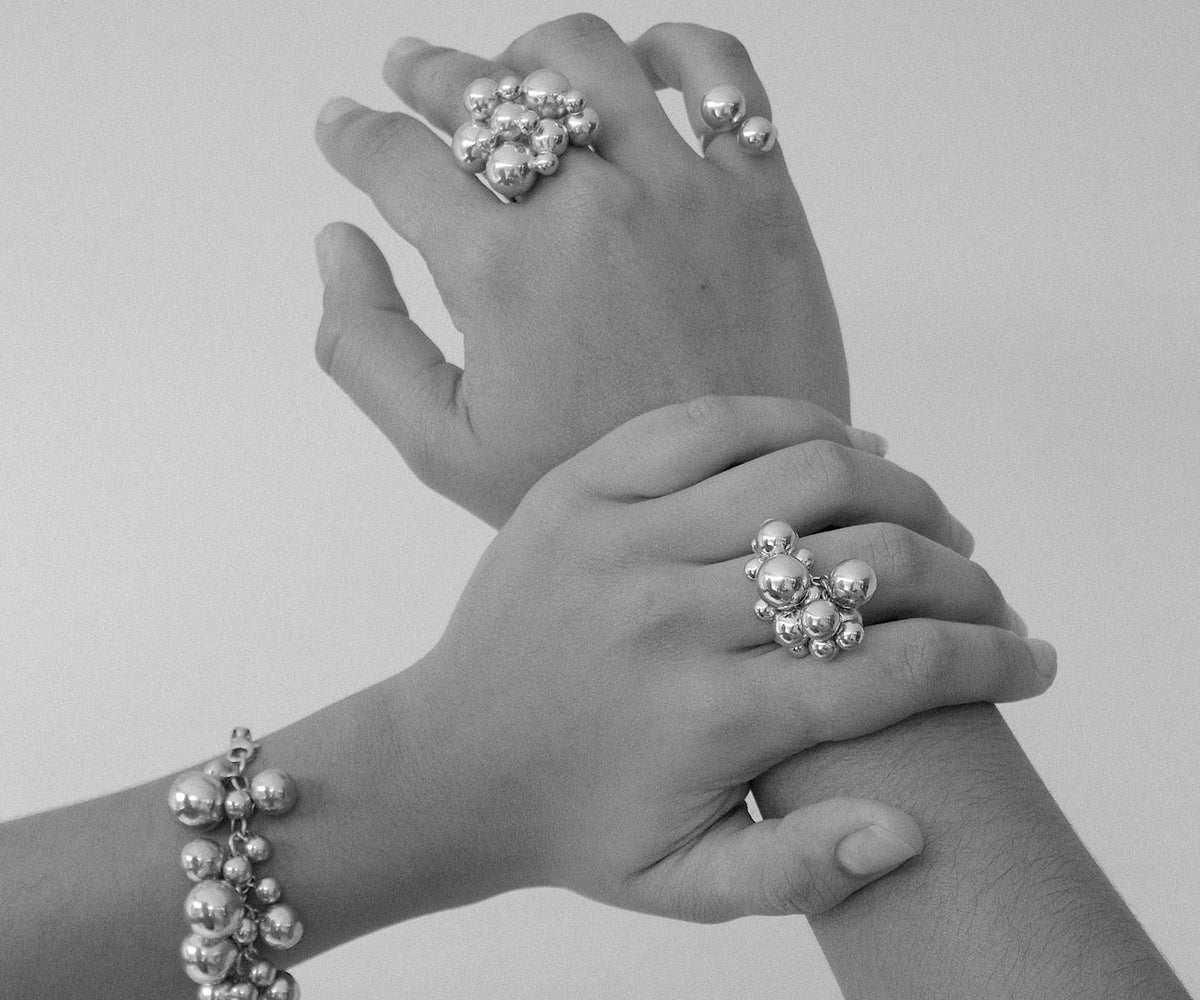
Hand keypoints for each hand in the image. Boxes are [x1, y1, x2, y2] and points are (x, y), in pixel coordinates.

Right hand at [315, 17, 852, 525]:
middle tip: (411, 73)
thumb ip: (366, 347)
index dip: (356, 134)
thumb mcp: (447, 450)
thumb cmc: (589, 488)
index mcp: (501, 271)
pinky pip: (722, 78)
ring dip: (533, 54)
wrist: (737, 513)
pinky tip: (645, 69)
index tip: (344, 126)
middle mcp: (587, 208)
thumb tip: (335, 243)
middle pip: (486, 94)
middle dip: (430, 76)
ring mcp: (682, 191)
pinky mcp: (761, 198)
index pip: (399, 159)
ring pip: (589, 60)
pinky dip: (676, 53)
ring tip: (517, 71)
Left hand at [411, 396, 1053, 920]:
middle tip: (983, 597)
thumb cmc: (581, 830)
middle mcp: (673, 619)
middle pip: (870, 560)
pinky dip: (796, 426)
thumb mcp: (685, 887)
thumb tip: (914, 830)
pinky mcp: (579, 486)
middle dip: (961, 578)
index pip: (896, 670)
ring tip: (927, 523)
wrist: (446, 766)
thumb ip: (800, 872)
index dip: (990, 661)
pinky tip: (840, 456)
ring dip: (898, 490)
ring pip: (806, 471)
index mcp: (712, 722)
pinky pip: (711, 422)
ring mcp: (622, 538)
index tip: (1033, 659)